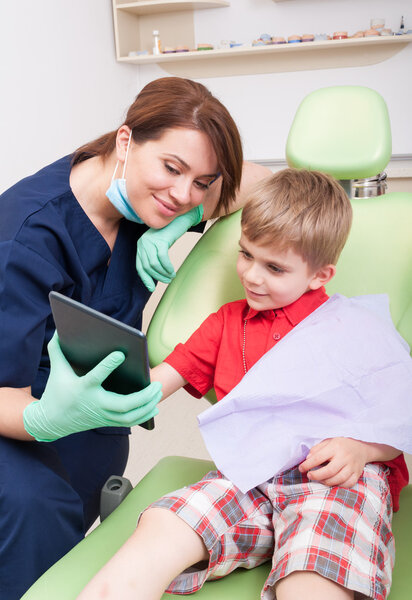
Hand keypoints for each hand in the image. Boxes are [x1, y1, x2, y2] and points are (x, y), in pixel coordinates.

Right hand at [23, 333, 161, 440]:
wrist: (52, 421)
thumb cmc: (57, 392)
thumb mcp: (57, 371)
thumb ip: (57, 351)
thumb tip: (57, 332)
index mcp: (83, 388)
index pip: (97, 376)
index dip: (108, 365)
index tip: (121, 353)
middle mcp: (95, 403)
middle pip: (123, 404)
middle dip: (143, 396)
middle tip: (156, 383)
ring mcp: (103, 415)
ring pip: (130, 416)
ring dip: (147, 405)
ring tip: (158, 392)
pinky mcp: (107, 421)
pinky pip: (129, 421)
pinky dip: (144, 415)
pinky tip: (154, 406)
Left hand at [136, 205, 202, 291]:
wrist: (179, 219)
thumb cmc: (171, 234)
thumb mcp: (159, 245)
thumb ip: (154, 256)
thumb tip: (154, 274)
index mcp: (141, 245)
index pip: (140, 266)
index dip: (145, 278)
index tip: (151, 288)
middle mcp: (143, 242)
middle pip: (147, 266)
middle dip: (157, 277)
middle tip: (167, 280)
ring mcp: (150, 241)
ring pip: (154, 264)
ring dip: (163, 273)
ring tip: (171, 276)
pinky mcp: (160, 240)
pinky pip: (162, 259)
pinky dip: (167, 267)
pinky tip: (172, 271)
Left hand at [298, 437, 367, 487]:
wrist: (361, 449)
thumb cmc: (341, 445)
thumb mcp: (329, 442)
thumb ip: (317, 449)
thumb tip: (308, 458)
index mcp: (335, 447)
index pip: (319, 457)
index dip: (308, 464)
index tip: (301, 468)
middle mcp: (344, 457)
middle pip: (329, 471)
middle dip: (316, 475)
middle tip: (309, 476)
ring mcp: (352, 467)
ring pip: (338, 479)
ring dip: (326, 482)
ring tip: (319, 479)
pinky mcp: (357, 474)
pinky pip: (347, 484)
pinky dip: (338, 485)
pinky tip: (331, 482)